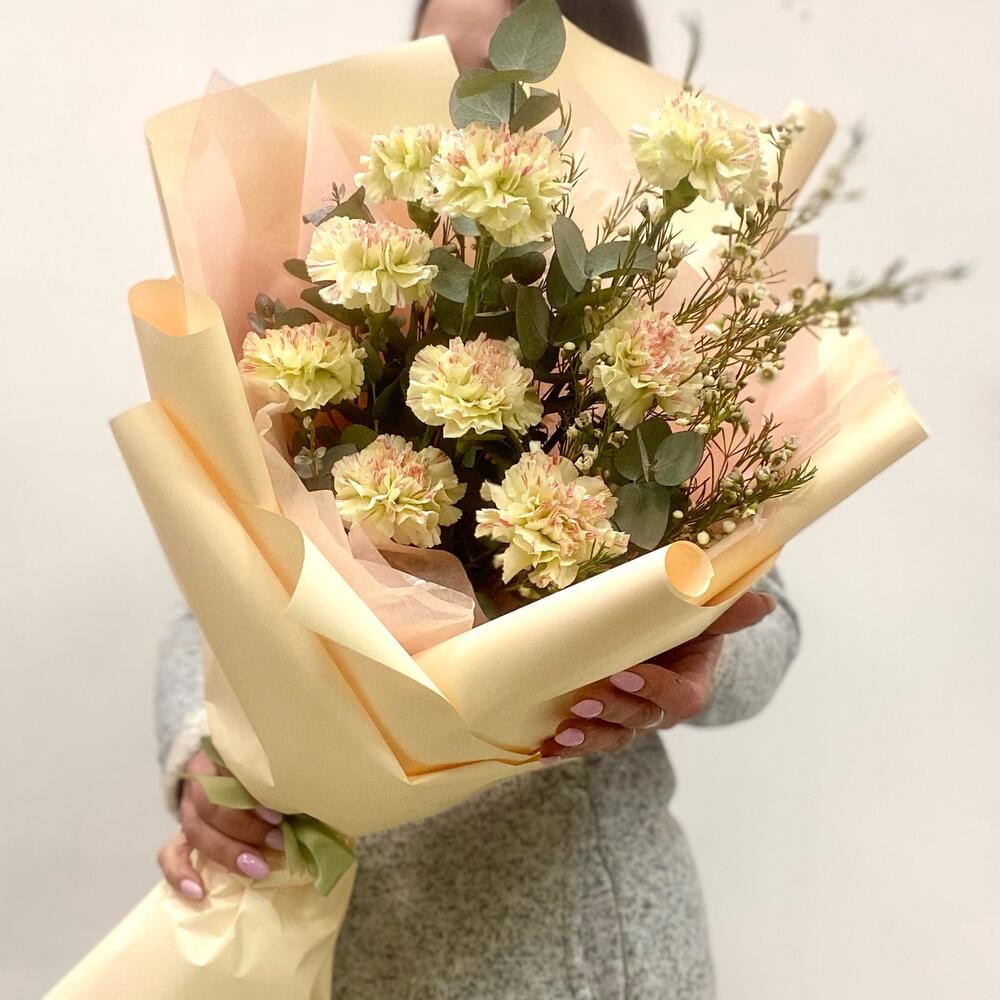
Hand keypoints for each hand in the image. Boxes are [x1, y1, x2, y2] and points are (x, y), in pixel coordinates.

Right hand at [157, 749, 284, 900]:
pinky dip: (181, 874)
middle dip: (246, 829)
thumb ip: (277, 780)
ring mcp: (187, 806)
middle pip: (212, 806)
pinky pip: (170, 853)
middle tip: (277, 842)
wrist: (219, 767)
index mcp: (222, 755)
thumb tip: (307, 804)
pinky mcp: (180, 831)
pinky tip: (198, 892)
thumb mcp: (266, 765)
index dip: (252, 798)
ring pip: (196, 830)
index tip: (278, 816)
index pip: (229, 774)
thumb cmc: (256, 769)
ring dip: (227, 852)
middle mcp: (200, 779)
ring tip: (256, 868)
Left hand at [540, 591, 777, 760]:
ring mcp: (630, 717)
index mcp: (689, 684)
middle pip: (640, 719)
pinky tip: (543, 750)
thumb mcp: (706, 616)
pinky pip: (588, 739)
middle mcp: (659, 708)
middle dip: (612, 712)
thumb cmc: (684, 626)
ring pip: (613, 737)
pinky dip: (566, 747)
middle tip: (584, 700)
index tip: (626, 672)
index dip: (655, 689)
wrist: (663, 640)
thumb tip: (765, 601)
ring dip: (587, 738)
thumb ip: (727, 611)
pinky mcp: (603, 719)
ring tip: (562, 734)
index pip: (679, 697)